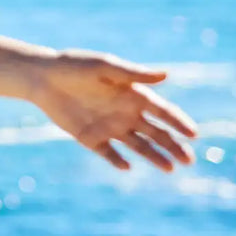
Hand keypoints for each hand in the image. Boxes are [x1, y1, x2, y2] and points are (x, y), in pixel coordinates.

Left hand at [29, 48, 199, 171]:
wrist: (42, 77)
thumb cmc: (74, 66)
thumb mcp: (105, 67)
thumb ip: (133, 74)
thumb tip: (167, 74)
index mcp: (133, 94)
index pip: (163, 111)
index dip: (179, 122)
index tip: (193, 134)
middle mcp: (126, 113)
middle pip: (157, 133)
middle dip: (174, 146)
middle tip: (189, 160)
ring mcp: (110, 127)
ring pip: (139, 146)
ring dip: (155, 157)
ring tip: (170, 169)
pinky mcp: (91, 138)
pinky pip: (109, 153)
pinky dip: (118, 160)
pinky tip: (126, 165)